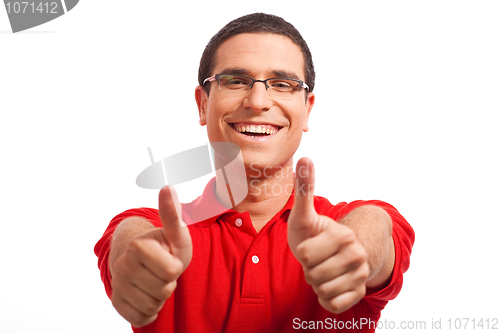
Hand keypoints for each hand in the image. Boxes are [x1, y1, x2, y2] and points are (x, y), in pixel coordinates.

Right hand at [111, 186, 192, 326]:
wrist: (143, 261)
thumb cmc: (165, 247)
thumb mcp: (175, 232)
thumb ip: (172, 214)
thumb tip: (167, 187)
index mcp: (137, 246)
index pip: (171, 271)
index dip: (176, 267)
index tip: (168, 257)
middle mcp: (122, 265)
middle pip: (163, 291)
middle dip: (168, 283)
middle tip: (162, 271)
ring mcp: (117, 285)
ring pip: (153, 306)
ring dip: (160, 297)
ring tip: (155, 281)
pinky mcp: (117, 304)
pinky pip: (142, 318)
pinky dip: (150, 311)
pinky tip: (147, 295)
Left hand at [287, 158, 369, 313]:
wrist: (331, 254)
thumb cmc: (313, 233)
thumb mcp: (304, 213)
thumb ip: (304, 188)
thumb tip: (305, 158)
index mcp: (344, 235)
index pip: (306, 255)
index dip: (303, 253)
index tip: (313, 244)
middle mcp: (357, 256)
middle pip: (314, 275)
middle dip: (309, 269)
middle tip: (317, 259)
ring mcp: (360, 276)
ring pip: (322, 290)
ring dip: (316, 283)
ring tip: (323, 270)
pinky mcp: (358, 294)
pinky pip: (333, 305)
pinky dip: (326, 298)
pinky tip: (330, 285)